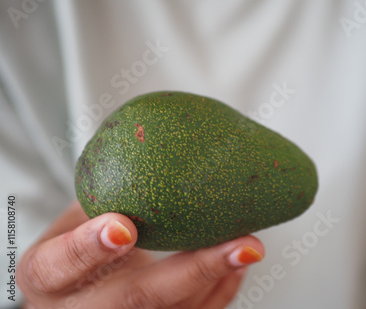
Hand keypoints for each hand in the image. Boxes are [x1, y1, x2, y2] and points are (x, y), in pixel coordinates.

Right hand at [18, 201, 264, 308]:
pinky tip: (239, 264)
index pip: (60, 266)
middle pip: (137, 300)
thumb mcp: (72, 218)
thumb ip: (101, 193)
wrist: (71, 294)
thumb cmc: (71, 247)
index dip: (90, 248)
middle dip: (193, 272)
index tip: (124, 226)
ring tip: (249, 246)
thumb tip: (154, 140)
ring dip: (218, 279)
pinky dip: (222, 291)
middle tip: (238, 245)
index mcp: (48, 277)